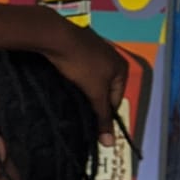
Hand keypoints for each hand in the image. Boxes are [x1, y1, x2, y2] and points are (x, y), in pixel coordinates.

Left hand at [49, 20, 126, 138]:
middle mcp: (112, 57)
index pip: (116, 99)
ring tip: (69, 96)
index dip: (103, 112)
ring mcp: (96, 50)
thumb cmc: (82, 65)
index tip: (89, 122)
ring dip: (82, 89)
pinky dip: (74, 77)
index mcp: (121, 67)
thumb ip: (102, 116)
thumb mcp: (94, 92)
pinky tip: (64, 82)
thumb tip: (110, 143)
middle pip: (104, 89)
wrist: (58, 37)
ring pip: (91, 79)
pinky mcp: (80, 46)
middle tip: (77, 110)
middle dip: (92, 100)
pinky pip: (80, 68)